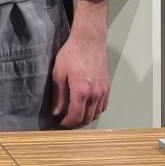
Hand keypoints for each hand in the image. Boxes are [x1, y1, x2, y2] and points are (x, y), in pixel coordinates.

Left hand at [51, 0, 110, 127]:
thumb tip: (56, 112)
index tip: (59, 124)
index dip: (67, 124)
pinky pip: (103, 106)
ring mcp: (103, 91)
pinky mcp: (108, 87)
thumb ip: (58, 95)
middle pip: (87, 118)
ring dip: (86, 119)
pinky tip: (87, 109)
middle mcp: (95, 94)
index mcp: (81, 91)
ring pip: (96, 114)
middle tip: (65, 124)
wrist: (89, 41)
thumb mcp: (58, 73)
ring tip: (75, 118)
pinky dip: (95, 111)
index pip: (75, 116)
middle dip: (75, 124)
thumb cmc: (71, 54)